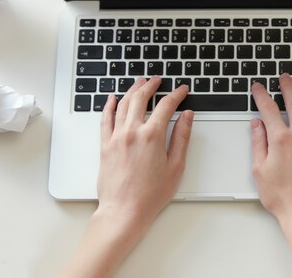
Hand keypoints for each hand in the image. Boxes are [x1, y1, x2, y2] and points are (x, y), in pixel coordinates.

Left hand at [59, 77, 193, 277]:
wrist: (124, 211)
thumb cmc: (151, 194)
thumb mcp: (176, 166)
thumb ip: (181, 137)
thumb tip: (186, 116)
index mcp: (152, 136)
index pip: (166, 106)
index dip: (176, 95)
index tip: (182, 90)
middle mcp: (132, 132)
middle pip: (141, 98)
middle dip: (151, 85)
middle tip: (158, 79)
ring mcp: (116, 137)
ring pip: (123, 105)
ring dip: (132, 90)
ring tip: (139, 82)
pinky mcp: (105, 146)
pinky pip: (105, 119)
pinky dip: (110, 106)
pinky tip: (113, 98)